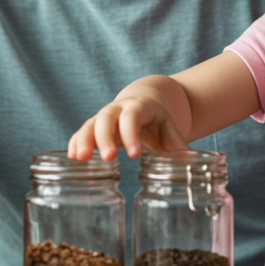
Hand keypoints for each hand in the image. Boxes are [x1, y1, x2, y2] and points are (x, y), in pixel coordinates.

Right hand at [68, 94, 188, 160]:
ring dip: (83, 140)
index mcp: (138, 107)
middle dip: (104, 138)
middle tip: (107, 158)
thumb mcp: (169, 128)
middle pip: (106, 119)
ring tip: (80, 159)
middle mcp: (116, 109)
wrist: (143, 103)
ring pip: (89, 125)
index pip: (132, 117)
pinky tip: (71, 159)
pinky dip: (74, 144)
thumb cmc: (158, 120)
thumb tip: (193, 162)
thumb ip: (178, 145)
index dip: (132, 134)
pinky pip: (80, 133)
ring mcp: (102, 117)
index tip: (135, 155)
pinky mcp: (92, 127)